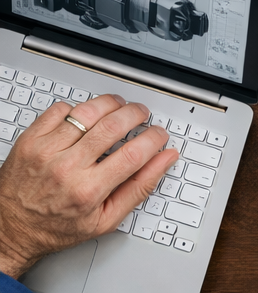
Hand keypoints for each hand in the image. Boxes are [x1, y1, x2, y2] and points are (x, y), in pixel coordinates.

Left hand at [0, 95, 173, 277]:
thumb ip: (140, 188)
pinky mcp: (30, 140)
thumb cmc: (55, 227)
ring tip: (118, 108)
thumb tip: (164, 160)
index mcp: (87, 191)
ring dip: (111, 104)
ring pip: (89, 111)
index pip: (134, 153)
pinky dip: (78, 108)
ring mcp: (46, 151)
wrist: (8, 230)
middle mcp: (66, 169)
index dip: (154, 138)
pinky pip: (61, 109)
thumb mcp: (105, 220)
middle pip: (114, 125)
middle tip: (141, 115)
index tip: (158, 135)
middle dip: (136, 114)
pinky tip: (84, 119)